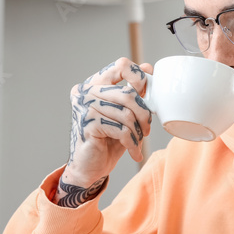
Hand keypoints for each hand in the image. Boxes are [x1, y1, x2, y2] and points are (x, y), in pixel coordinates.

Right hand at [58, 58, 153, 206]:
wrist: (90, 167)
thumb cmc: (107, 140)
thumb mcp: (124, 113)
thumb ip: (133, 92)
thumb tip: (148, 67)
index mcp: (95, 84)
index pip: (121, 65)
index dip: (139, 77)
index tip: (146, 93)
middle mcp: (86, 91)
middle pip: (128, 94)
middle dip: (144, 114)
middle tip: (146, 129)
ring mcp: (85, 107)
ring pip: (126, 114)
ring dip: (138, 132)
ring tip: (138, 143)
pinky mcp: (88, 124)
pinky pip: (121, 130)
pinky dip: (132, 143)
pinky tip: (133, 152)